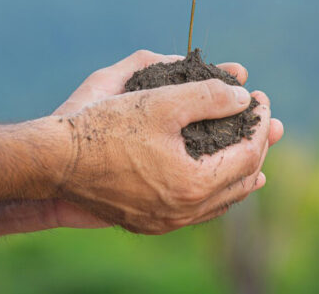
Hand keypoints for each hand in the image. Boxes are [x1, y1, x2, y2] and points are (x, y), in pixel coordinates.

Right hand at [0, 50, 283, 242]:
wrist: (54, 161)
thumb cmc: (104, 127)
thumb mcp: (161, 101)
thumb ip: (208, 96)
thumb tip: (243, 98)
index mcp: (193, 183)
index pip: (247, 152)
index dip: (258, 121)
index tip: (261, 98)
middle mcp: (184, 211)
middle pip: (240, 180)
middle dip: (257, 147)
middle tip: (265, 123)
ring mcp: (165, 222)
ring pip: (220, 202)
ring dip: (240, 175)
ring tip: (256, 160)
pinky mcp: (148, 222)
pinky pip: (197, 210)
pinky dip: (214, 191)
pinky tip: (214, 180)